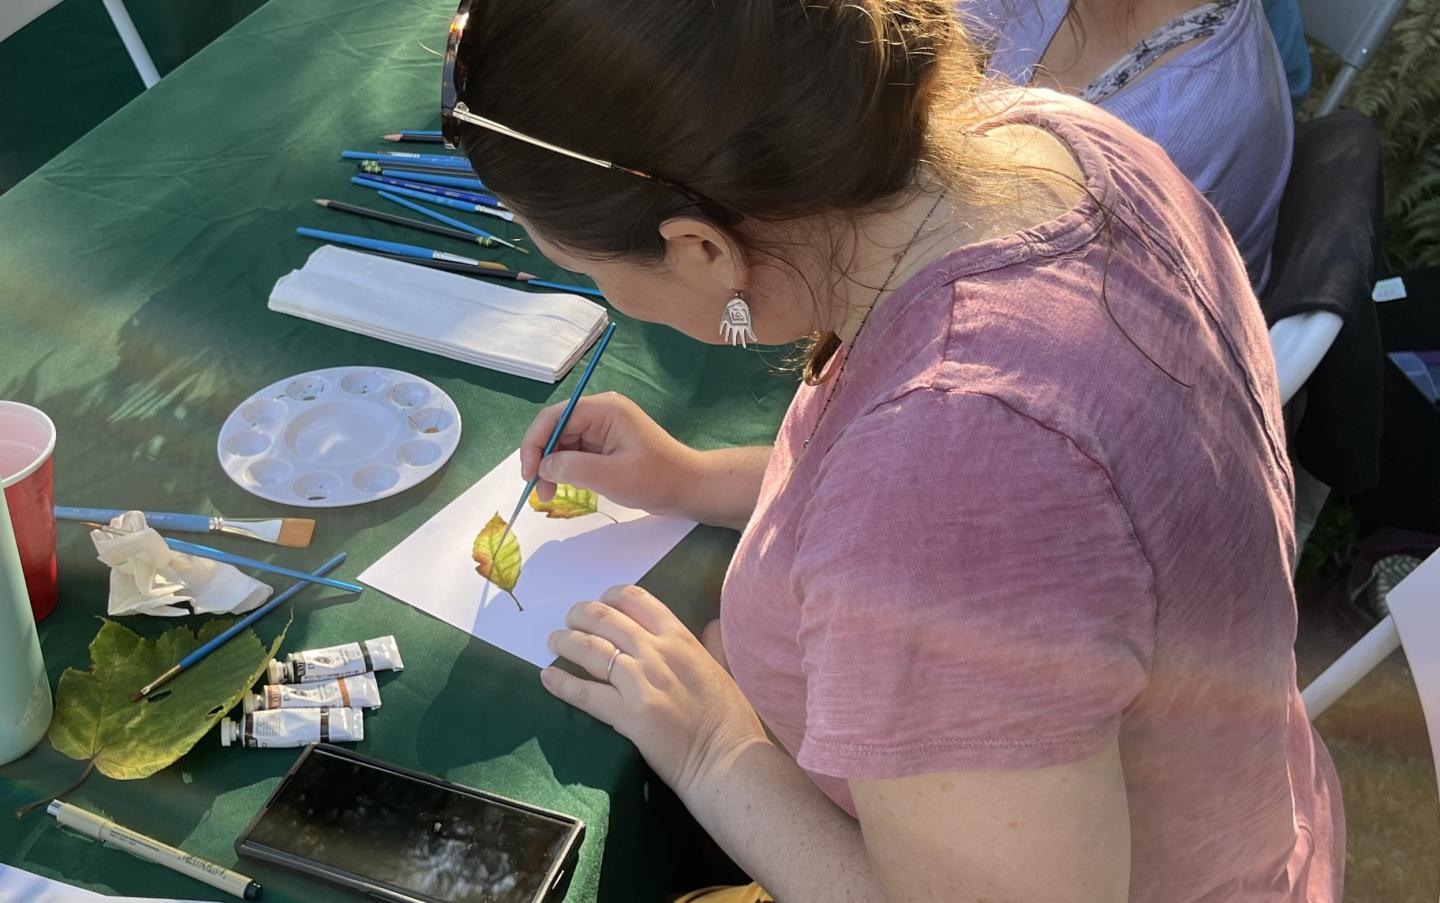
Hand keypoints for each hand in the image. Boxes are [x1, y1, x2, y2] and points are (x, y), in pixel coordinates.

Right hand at [520, 392, 698, 515]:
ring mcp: (603, 429)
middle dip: (543, 459)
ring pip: (563, 443)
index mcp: (605, 410)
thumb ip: (573, 468)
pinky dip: (566, 470)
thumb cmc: (657, 479)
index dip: (535, 443)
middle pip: (556, 429)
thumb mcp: (613, 476)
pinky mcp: (605, 445)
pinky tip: (566, 488)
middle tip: (540, 492)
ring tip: (550, 495)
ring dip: (552, 467)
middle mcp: (601, 414)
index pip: (555, 417)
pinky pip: (575, 453)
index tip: (529, 473)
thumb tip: (543, 467)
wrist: (688, 488)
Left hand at [541, 585, 768, 798]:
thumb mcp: (724, 668)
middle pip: (605, 619)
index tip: (599, 603)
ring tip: (553, 642)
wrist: (727, 759)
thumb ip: (711, 644)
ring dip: (565, 642)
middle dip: (580, 615)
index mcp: (680, 638)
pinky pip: (585, 693)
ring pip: (590, 649)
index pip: (636, 600)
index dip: (610, 596)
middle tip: (569, 621)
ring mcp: (640, 682)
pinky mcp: (627, 714)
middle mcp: (656, 652)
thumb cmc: (731, 718)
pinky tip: (547, 677)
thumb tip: (712, 625)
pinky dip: (562, 683)